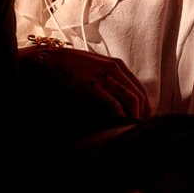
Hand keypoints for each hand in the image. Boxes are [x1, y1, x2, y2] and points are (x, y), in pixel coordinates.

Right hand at [18, 45, 151, 119]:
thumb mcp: (94, 67)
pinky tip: (120, 126)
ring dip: (135, 118)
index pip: (140, 88)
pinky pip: (116, 106)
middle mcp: (115, 69)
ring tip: (132, 131)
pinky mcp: (94, 87)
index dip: (145, 106)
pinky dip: (122, 118)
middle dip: (144, 114)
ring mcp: (105, 77)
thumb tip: (116, 98)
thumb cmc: (68, 67)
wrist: (48, 61)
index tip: (144, 120)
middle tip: (140, 130)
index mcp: (116, 64)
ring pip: (132, 101)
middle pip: (140, 96)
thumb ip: (107, 77)